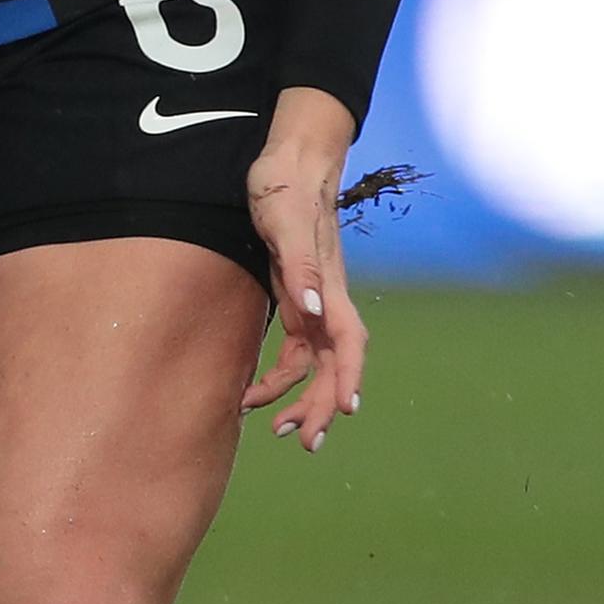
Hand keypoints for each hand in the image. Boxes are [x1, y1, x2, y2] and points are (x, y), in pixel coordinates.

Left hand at [242, 85, 366, 449]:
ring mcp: (313, 303)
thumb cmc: (286, 188)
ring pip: (314, 365)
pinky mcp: (294, 300)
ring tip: (275, 429)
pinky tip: (254, 395)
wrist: (286, 162)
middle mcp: (327, 302)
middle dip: (322, 405)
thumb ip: (300, 269)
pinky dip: (278, 377)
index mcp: (330, 288)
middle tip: (304, 442)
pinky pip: (293, 351)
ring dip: (298, 398)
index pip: (348, 344)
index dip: (348, 378)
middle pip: (333, 365)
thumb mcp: (284, 223)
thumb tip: (310, 313)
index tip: (344, 410)